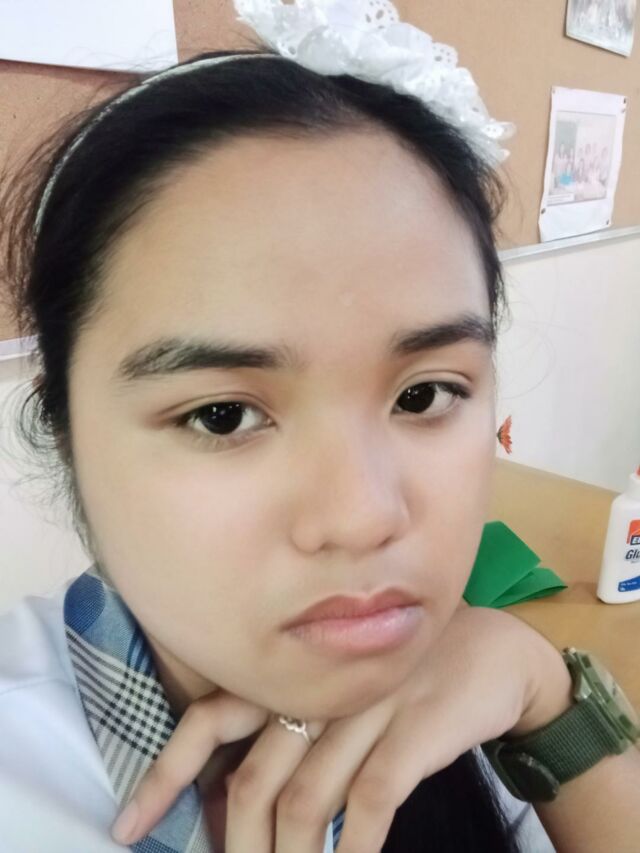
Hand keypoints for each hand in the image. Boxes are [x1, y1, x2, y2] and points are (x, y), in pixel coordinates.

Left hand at [111, 605, 571, 851]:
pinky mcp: (414, 730)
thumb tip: (235, 796)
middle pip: (254, 778)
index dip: (167, 771)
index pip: (211, 718)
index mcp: (294, 671)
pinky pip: (370, 803)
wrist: (501, 654)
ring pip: (306, 801)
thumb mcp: (344, 685)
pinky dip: (353, 850)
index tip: (131, 825)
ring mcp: (367, 706)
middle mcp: (321, 685)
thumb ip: (294, 724)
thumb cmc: (410, 673)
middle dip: (237, 848)